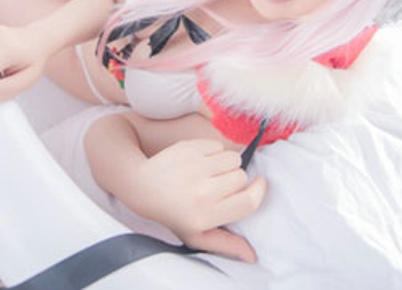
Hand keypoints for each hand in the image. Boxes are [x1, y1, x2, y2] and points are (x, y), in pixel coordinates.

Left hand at [127, 139, 266, 262]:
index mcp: (206, 215)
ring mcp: (196, 168)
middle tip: (217, 186)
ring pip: (233, 159)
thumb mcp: (196, 235)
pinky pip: (219, 145)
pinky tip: (200, 162)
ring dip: (227, 164)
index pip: (249, 201)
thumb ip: (225, 244)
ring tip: (210, 172)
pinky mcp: (190, 148)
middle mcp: (202, 192)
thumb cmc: (173, 213)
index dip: (258, 191)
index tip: (257, 186)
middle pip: (242, 177)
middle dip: (234, 180)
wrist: (143, 186)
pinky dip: (214, 152)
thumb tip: (251, 256)